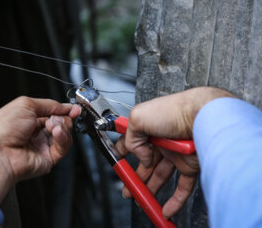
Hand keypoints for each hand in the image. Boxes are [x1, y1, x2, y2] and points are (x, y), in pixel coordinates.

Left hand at [0, 97, 80, 203]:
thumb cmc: (3, 128)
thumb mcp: (26, 104)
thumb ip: (49, 104)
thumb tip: (65, 106)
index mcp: (28, 119)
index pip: (53, 113)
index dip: (65, 110)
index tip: (74, 108)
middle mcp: (35, 133)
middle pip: (61, 123)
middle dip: (62, 118)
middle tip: (55, 118)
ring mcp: (42, 146)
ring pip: (65, 134)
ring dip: (62, 127)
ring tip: (53, 126)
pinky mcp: (48, 159)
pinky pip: (63, 147)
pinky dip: (63, 137)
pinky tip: (57, 132)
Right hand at [116, 87, 233, 218]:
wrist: (203, 116)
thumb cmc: (175, 111)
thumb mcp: (139, 118)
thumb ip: (131, 139)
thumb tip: (140, 156)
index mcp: (149, 128)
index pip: (131, 141)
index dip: (122, 152)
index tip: (116, 161)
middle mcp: (162, 141)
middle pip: (146, 163)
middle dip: (135, 177)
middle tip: (128, 188)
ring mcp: (176, 154)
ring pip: (161, 176)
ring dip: (151, 190)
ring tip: (142, 199)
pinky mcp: (190, 165)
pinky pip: (182, 186)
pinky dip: (174, 200)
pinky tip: (167, 208)